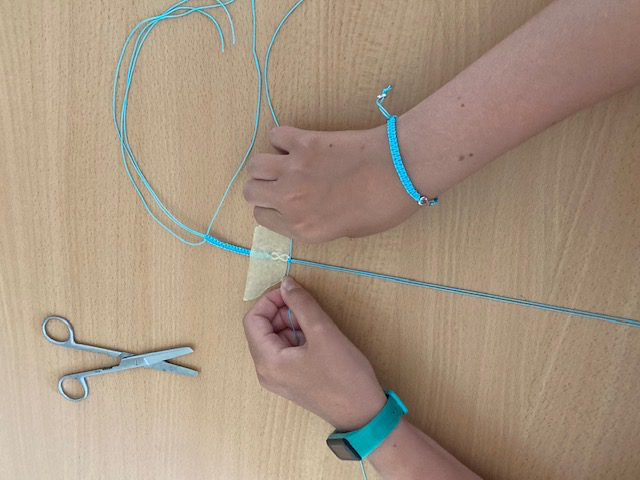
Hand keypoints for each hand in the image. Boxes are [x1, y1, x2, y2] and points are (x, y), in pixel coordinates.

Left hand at [242, 276, 386, 431]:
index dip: (270, 301)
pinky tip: (319, 338)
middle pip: (263, 329)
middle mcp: (266, 371)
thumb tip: (286, 284)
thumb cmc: (344, 376)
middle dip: (282, 312)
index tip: (292, 292)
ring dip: (293, 323)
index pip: (253, 320)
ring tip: (318, 326)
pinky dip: (299, 337)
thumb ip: (301, 304)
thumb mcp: (323, 332)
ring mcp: (279, 378)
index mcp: (267, 362)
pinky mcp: (292, 380)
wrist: (363, 414)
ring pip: (276, 338)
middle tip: (308, 308)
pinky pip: (287, 350)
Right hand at [243, 126, 418, 242]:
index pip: (262, 219)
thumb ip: (320, 225)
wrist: (400, 169)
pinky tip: (297, 144)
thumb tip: (309, 212)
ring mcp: (294, 170)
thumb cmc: (384, 205)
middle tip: (279, 184)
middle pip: (251, 192)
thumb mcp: (351, 231)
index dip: (271, 210)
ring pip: (255, 166)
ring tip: (283, 164)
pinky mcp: (304, 142)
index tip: (280, 204)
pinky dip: (282, 139)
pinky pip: (276, 136)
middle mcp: (291, 200)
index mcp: (302, 228)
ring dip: (266, 165)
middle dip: (262, 189)